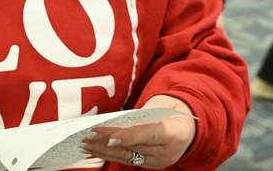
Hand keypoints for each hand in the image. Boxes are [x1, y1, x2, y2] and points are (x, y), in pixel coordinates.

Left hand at [81, 95, 196, 167]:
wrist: (187, 127)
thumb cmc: (171, 111)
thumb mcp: (162, 107)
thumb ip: (141, 116)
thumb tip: (114, 121)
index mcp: (174, 133)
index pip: (149, 135)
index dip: (129, 137)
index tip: (110, 139)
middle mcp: (167, 152)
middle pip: (133, 147)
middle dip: (107, 143)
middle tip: (87, 136)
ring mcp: (159, 161)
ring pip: (127, 157)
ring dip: (103, 151)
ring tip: (85, 144)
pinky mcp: (150, 165)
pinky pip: (127, 159)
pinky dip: (110, 155)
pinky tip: (95, 150)